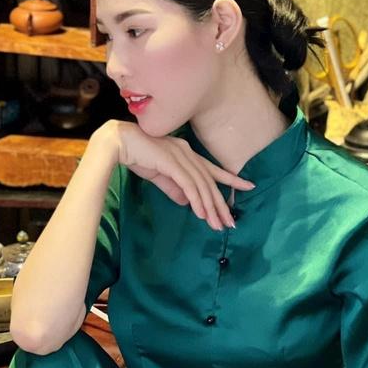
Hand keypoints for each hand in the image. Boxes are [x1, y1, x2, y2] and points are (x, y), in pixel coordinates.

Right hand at [96, 121, 253, 230]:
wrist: (119, 143)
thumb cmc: (137, 155)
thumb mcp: (159, 175)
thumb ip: (173, 188)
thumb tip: (186, 203)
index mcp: (186, 153)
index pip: (213, 169)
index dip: (231, 179)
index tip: (248, 186)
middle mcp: (187, 153)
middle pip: (210, 181)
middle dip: (221, 203)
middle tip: (231, 222)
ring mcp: (181, 156)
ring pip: (202, 186)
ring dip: (211, 207)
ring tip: (218, 224)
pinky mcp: (172, 163)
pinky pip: (189, 185)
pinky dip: (198, 200)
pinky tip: (202, 214)